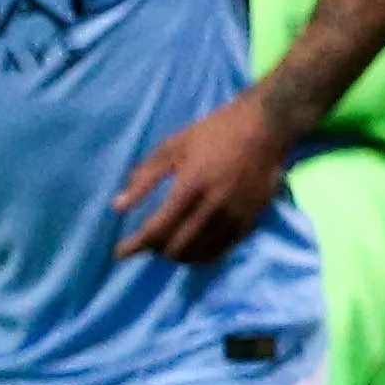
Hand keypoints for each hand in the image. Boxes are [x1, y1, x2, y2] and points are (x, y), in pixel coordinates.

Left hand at [113, 93, 296, 262]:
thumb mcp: (173, 146)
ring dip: (179, 256)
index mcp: (191, 185)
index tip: (120, 253)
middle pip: (178, 245)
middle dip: (157, 251)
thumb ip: (145, 177)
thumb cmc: (214, 133)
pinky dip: (204, 256)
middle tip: (148, 246)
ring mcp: (235, 215)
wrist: (265, 127)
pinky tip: (194, 252)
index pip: (158, 227)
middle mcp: (214, 205)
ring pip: (201, 251)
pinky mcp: (252, 219)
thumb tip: (119, 206)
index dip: (136, 244)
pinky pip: (224, 249)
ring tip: (168, 250)